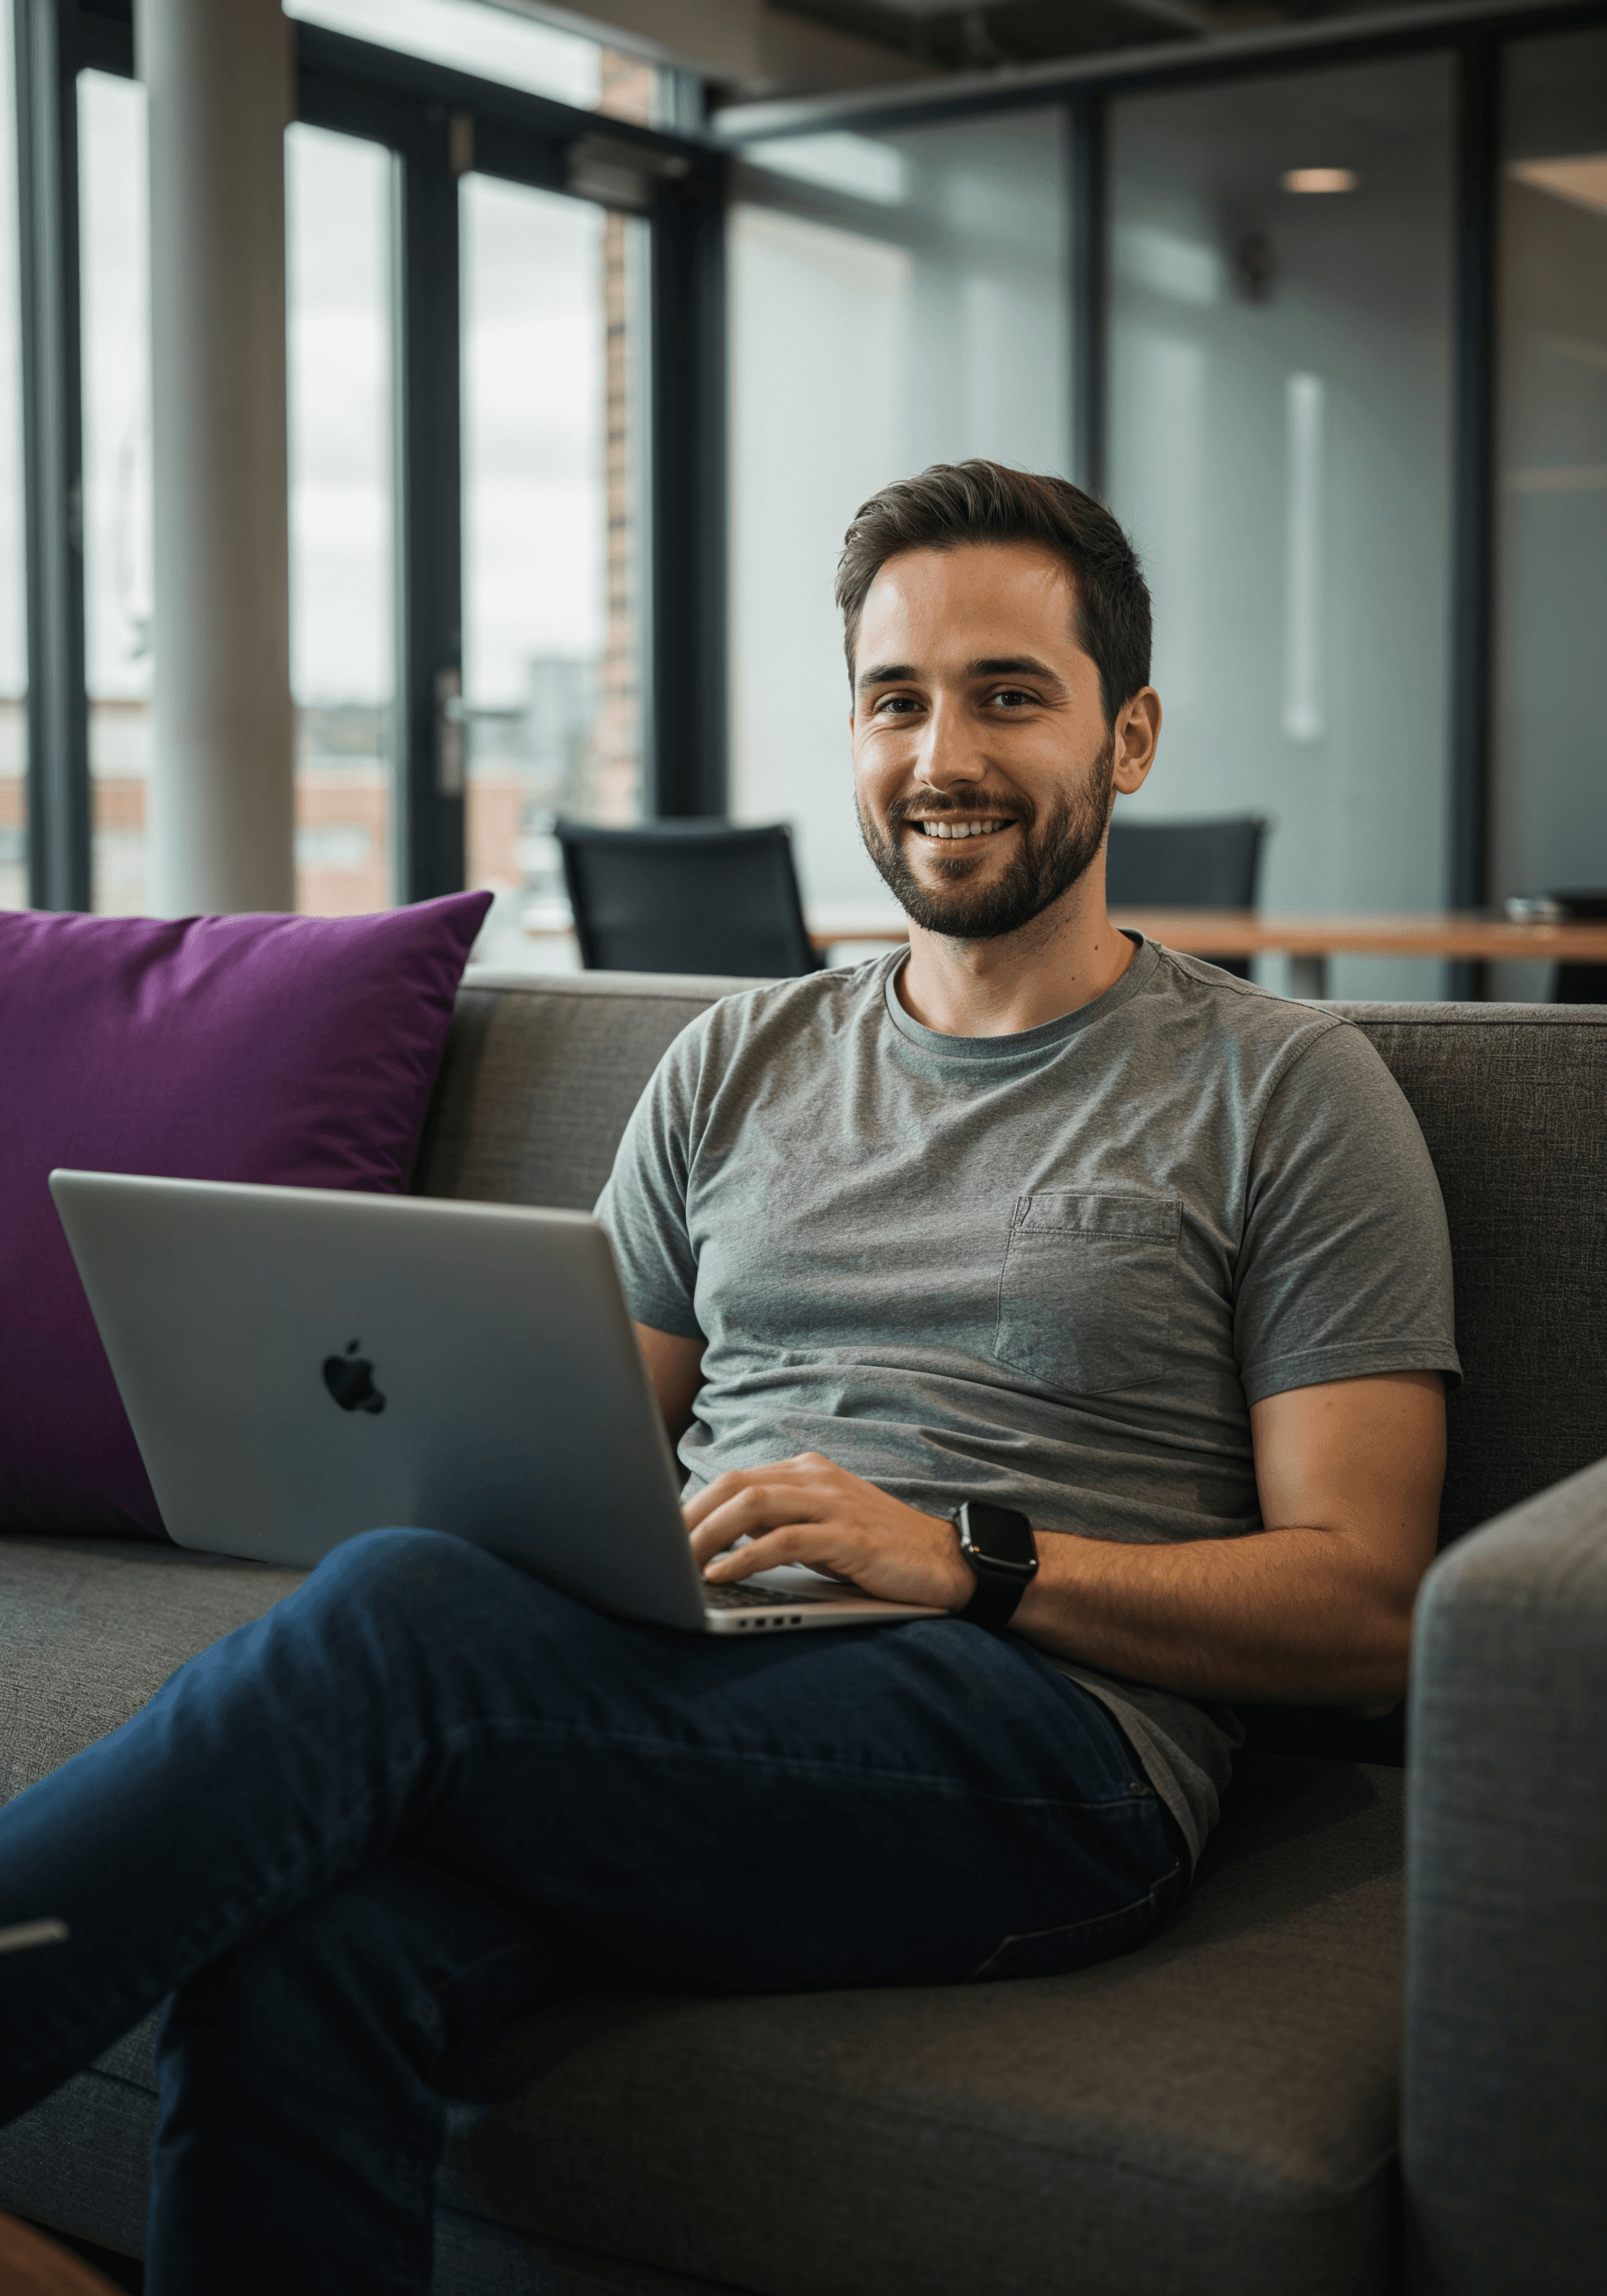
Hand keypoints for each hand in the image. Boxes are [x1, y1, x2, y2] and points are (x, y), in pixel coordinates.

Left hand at [683, 1452, 974, 1612]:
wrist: (945, 1561)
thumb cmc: (876, 1550)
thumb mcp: (820, 1529)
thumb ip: (776, 1525)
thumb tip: (714, 1542)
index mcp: (805, 1471)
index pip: (734, 1479)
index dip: (691, 1505)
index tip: (659, 1535)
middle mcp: (815, 1478)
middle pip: (734, 1485)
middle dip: (689, 1517)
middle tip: (657, 1549)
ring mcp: (833, 1504)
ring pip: (752, 1505)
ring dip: (707, 1535)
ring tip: (678, 1563)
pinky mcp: (848, 1536)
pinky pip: (783, 1540)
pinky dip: (744, 1557)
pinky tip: (720, 1574)